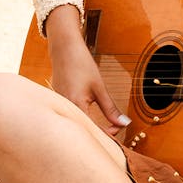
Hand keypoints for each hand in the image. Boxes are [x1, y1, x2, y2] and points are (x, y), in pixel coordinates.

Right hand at [45, 5, 130, 135]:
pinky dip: (83, 120)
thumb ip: (110, 108)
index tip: (120, 127)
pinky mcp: (58, 103)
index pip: (94, 130)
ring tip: (106, 125)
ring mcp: (59, 107)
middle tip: (115, 127)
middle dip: (101, 133)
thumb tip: (124, 123)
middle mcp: (64, 109)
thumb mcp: (99, 87)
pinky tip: (90, 119)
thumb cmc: (81, 64)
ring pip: (78, 125)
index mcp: (76, 106)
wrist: (64, 49)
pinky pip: (72, 117)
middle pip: (85, 131)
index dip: (109, 134)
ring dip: (92, 127)